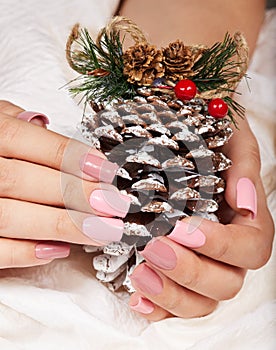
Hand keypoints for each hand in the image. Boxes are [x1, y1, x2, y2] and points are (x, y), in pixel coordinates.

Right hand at [0, 101, 129, 267]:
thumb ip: (15, 124)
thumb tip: (48, 126)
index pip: (28, 140)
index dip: (70, 156)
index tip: (106, 171)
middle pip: (24, 182)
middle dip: (75, 195)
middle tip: (114, 205)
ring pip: (11, 217)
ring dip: (62, 226)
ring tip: (102, 230)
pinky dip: (24, 253)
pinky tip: (57, 250)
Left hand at [128, 117, 273, 319]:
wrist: (179, 136)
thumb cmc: (208, 138)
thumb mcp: (230, 138)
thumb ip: (244, 164)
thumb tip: (245, 200)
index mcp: (246, 223)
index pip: (249, 249)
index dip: (221, 246)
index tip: (184, 228)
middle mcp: (227, 252)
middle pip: (225, 282)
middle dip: (190, 270)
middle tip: (155, 247)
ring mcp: (202, 266)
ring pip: (201, 301)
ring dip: (171, 293)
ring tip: (140, 274)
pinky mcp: (175, 274)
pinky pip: (173, 304)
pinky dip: (157, 306)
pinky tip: (136, 297)